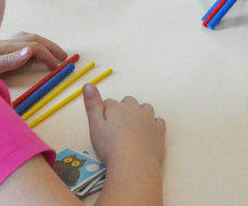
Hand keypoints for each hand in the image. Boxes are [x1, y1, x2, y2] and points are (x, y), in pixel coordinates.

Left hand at [0, 32, 68, 74]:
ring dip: (43, 42)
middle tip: (64, 57)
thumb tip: (30, 50)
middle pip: (32, 38)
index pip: (32, 47)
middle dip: (51, 46)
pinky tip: (30, 48)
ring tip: (53, 52)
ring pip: (25, 36)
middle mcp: (0, 42)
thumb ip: (9, 60)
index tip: (56, 68)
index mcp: (2, 48)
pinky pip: (17, 39)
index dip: (47, 56)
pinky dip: (30, 41)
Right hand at [84, 86, 165, 202]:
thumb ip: (92, 105)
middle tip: (116, 129)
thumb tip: (88, 84)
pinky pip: (157, 120)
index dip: (104, 113)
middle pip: (128, 102)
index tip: (102, 126)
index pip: (108, 103)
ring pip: (144, 108)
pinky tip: (147, 133)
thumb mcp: (95, 126)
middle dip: (122, 111)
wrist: (134, 164)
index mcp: (117, 107)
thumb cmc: (110, 147)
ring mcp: (149, 118)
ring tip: (132, 129)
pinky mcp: (159, 130)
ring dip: (138, 114)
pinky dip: (152, 124)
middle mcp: (134, 108)